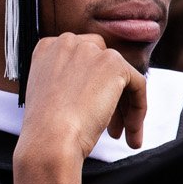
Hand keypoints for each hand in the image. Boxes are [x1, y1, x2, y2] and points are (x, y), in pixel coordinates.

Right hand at [12, 34, 147, 183]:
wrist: (49, 140)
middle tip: (111, 128)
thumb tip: (89, 91)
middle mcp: (67, 43)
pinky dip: (138, 108)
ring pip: (120, 77)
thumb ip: (65, 83)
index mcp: (47, 48)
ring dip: (124, 108)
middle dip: (109, 94)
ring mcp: (90, 50)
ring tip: (122, 137)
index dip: (90, 86)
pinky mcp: (113, 63)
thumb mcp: (47, 97)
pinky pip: (137, 84)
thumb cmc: (44, 130)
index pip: (80, 59)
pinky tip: (132, 133)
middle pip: (102, 64)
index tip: (91, 112)